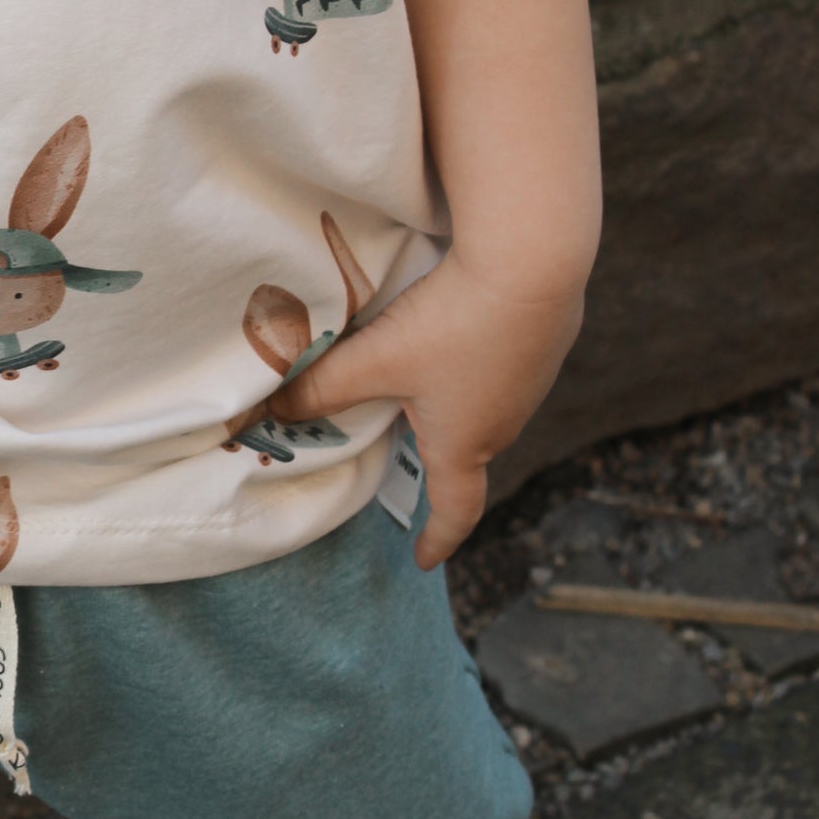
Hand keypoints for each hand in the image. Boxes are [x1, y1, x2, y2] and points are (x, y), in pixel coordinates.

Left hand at [269, 254, 585, 569]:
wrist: (535, 259)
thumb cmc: (453, 323)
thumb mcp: (375, 360)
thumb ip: (320, 388)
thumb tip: (270, 413)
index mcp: (464, 442)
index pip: (455, 510)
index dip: (438, 538)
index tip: (423, 558)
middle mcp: (506, 421)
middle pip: (463, 448)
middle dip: (433, 452)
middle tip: (400, 441)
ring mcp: (532, 381)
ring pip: (485, 403)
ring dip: (455, 399)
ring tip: (425, 374)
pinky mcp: (548, 339)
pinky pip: (505, 364)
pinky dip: (478, 358)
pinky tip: (463, 329)